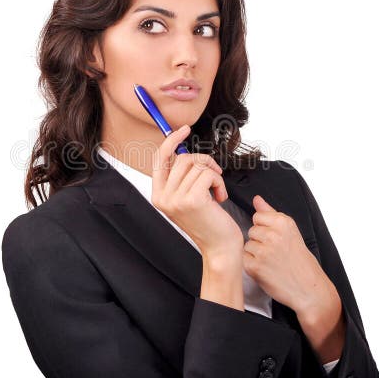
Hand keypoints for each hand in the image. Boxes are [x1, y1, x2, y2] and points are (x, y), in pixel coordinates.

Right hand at [151, 125, 244, 258]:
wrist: (219, 248)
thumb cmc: (208, 223)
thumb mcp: (187, 198)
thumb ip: (181, 177)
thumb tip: (183, 150)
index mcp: (158, 195)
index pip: (159, 159)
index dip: (171, 141)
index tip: (184, 129)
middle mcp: (163, 197)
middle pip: (183, 158)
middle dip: (204, 161)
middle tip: (214, 175)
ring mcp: (176, 199)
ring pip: (198, 166)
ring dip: (214, 175)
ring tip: (217, 191)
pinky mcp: (192, 200)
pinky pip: (208, 174)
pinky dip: (219, 182)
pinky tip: (220, 197)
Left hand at [242, 194, 339, 319]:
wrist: (308, 288)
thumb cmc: (300, 261)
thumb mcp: (291, 232)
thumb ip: (271, 213)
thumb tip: (257, 199)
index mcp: (283, 223)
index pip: (258, 216)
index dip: (265, 228)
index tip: (275, 238)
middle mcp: (273, 235)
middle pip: (251, 230)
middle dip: (260, 240)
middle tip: (275, 252)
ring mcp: (263, 251)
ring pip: (247, 245)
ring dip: (255, 253)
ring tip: (271, 261)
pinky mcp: (255, 267)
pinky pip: (244, 259)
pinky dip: (252, 265)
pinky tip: (266, 269)